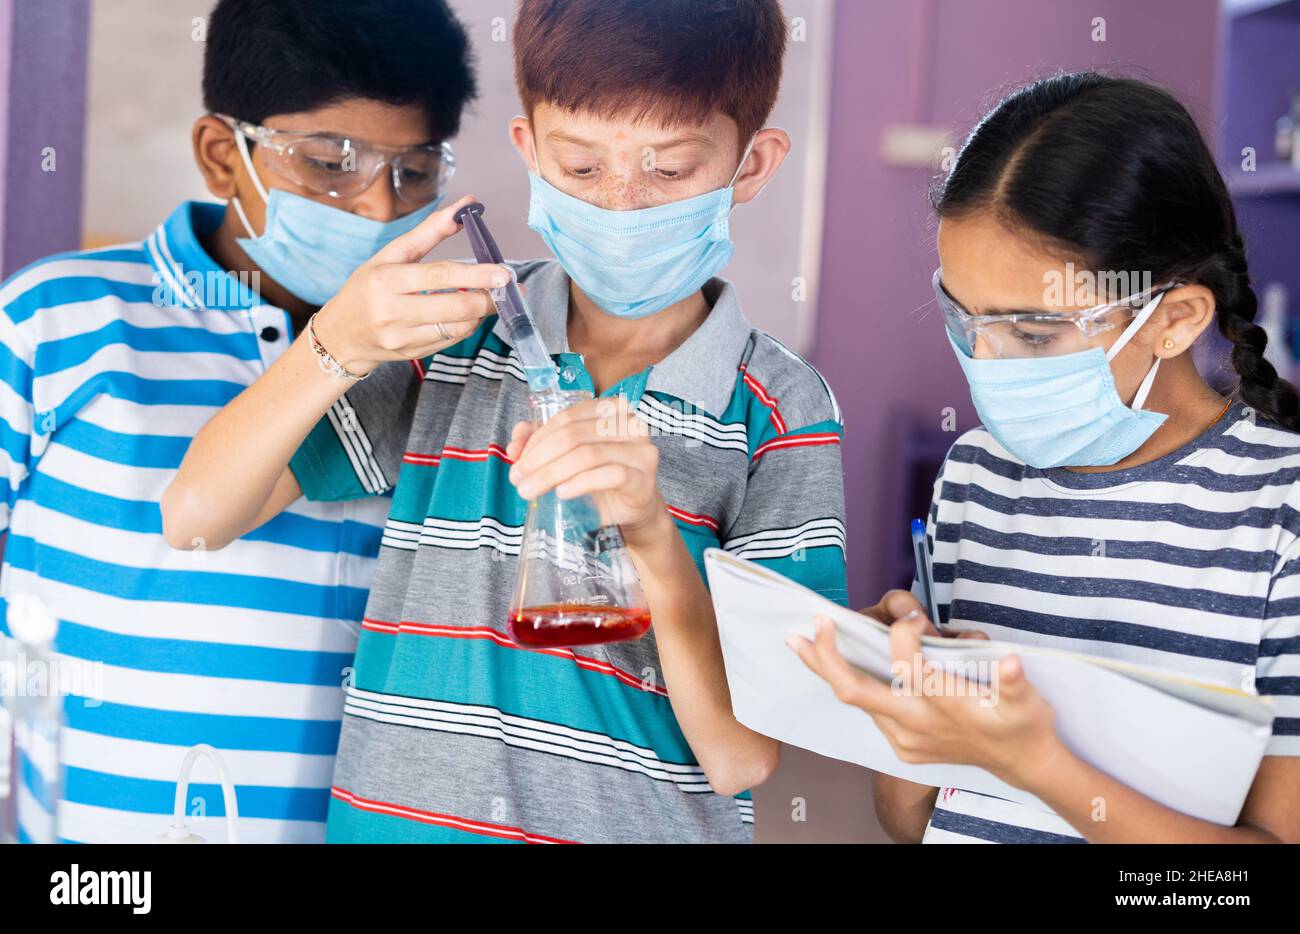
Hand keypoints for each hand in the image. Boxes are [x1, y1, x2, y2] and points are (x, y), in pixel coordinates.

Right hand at [310, 195, 508, 376]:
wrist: (341, 334)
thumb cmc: (368, 287)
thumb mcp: (392, 255)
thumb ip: (430, 231)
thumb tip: (467, 206)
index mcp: (386, 279)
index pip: (440, 276)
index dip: (476, 274)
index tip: (504, 272)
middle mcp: (393, 311)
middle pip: (457, 307)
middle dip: (489, 297)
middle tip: (508, 287)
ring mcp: (403, 337)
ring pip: (459, 327)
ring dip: (482, 312)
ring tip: (487, 297)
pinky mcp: (413, 354)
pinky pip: (452, 339)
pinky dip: (467, 324)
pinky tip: (467, 313)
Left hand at [505, 396, 666, 546]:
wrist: (632, 510)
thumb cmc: (600, 478)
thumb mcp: (567, 457)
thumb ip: (540, 443)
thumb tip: (513, 447)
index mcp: (611, 409)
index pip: (566, 417)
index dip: (536, 438)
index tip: (516, 461)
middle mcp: (631, 424)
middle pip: (574, 436)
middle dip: (539, 459)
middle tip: (518, 480)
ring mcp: (641, 451)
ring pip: (588, 455)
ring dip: (552, 474)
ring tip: (531, 490)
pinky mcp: (644, 479)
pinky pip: (611, 475)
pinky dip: (581, 483)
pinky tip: (562, 493)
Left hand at [788, 611, 1061, 788]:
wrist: (1022, 764)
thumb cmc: (1023, 724)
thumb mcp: (1027, 701)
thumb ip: (1013, 682)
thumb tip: (1010, 663)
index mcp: (943, 706)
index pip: (904, 662)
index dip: (904, 631)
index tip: (915, 616)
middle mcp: (916, 725)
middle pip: (855, 689)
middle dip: (825, 658)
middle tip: (803, 629)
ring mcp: (905, 739)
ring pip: (856, 700)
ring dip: (828, 669)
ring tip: (802, 643)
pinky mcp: (903, 746)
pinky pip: (868, 711)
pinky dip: (850, 686)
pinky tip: (834, 666)